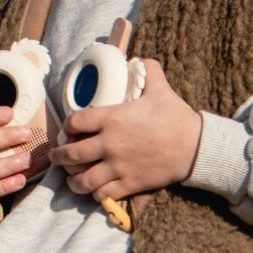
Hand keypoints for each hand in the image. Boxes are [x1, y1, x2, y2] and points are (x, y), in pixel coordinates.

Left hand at [48, 59, 201, 202]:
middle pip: (71, 153)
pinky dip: (95, 193)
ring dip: (73, 180)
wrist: (195, 146)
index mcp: (112, 119)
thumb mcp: (160, 89)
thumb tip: (140, 59)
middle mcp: (109, 144)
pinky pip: (102, 193)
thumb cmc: (175, 117)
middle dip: (60, 156)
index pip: (75, 122)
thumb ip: (148, 71)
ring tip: (71, 178)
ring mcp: (117, 166)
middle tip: (57, 156)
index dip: (67, 126)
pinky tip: (94, 189)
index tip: (68, 129)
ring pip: (83, 180)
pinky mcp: (128, 184)